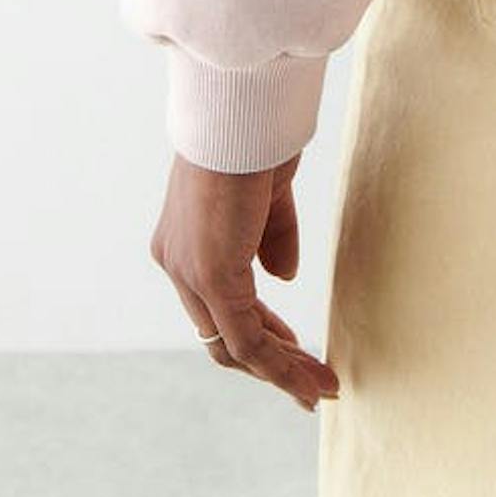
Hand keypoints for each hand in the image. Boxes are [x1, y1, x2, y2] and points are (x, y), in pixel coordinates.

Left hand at [148, 150, 341, 412]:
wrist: (242, 106)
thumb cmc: (255, 132)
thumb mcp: (267, 191)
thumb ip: (271, 236)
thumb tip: (283, 278)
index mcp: (184, 238)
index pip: (218, 304)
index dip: (258, 329)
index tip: (292, 345)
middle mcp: (177, 261)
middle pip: (220, 333)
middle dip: (268, 360)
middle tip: (306, 380)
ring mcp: (189, 271)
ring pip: (233, 346)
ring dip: (280, 372)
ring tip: (318, 389)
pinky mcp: (212, 275)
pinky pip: (248, 338)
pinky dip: (282, 364)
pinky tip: (311, 377)